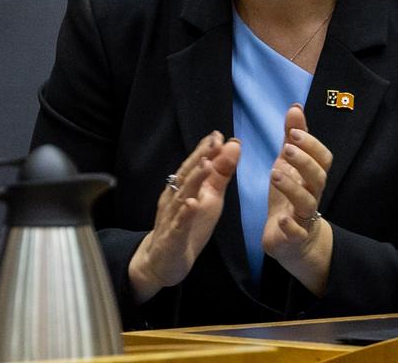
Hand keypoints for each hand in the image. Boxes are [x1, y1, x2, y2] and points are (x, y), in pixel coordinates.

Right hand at [129, 131, 239, 301]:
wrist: (163, 262)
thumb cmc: (189, 226)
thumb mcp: (210, 197)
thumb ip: (220, 172)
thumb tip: (233, 144)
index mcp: (183, 187)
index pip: (193, 164)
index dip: (205, 149)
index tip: (218, 134)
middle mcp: (175, 198)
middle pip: (186, 174)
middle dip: (199, 157)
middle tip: (214, 141)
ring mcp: (172, 217)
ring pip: (182, 196)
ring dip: (194, 180)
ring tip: (206, 165)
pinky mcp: (172, 238)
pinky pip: (178, 225)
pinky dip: (185, 213)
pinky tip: (192, 204)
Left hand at [262, 104, 332, 295]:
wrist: (293, 241)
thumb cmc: (291, 196)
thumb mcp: (289, 164)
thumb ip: (292, 138)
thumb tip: (295, 106)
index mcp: (313, 176)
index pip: (323, 158)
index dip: (311, 145)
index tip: (293, 131)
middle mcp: (313, 195)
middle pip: (319, 177)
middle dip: (305, 161)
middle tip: (287, 148)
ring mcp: (305, 217)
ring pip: (307, 203)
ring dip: (293, 188)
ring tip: (275, 174)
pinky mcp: (294, 237)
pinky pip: (296, 233)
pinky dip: (290, 227)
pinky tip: (281, 220)